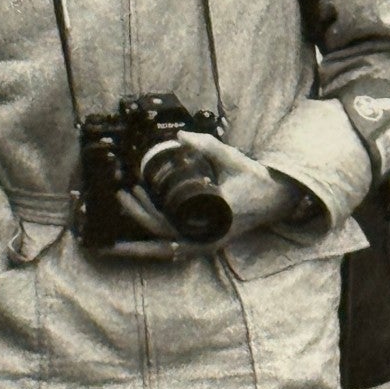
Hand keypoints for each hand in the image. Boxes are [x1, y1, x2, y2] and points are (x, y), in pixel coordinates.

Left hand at [114, 131, 309, 257]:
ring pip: (166, 251)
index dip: (146, 209)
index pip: (170, 222)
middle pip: (162, 236)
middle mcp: (208, 238)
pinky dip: (156, 250)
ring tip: (113, 243)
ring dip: (140, 247)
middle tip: (121, 196)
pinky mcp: (206, 244)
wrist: (276, 198)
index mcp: (212, 219)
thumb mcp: (233, 160)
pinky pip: (176, 252)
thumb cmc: (254, 179)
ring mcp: (207, 244)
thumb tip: (181, 136)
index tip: (134, 189)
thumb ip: (208, 147)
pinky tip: (136, 250)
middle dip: (137, 218)